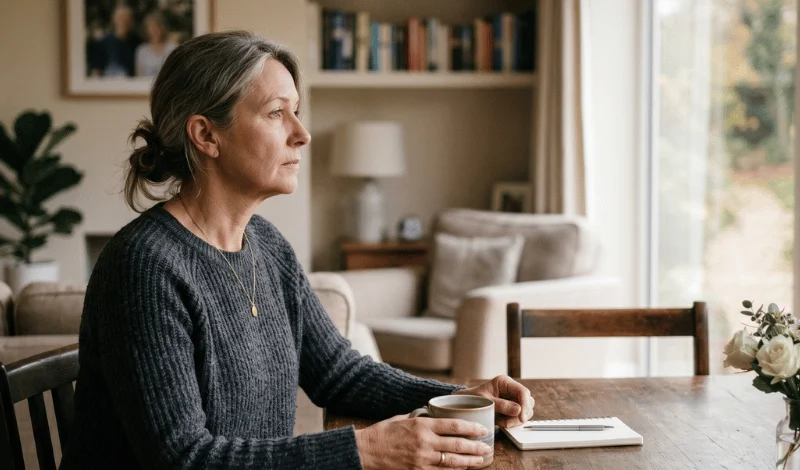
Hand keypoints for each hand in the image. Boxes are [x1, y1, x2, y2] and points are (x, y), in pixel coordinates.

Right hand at [354, 413, 492, 469]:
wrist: (366, 450)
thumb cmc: (383, 432)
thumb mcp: (403, 418)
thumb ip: (421, 418)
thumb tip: (435, 416)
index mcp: (422, 425)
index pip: (454, 425)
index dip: (472, 428)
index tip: (483, 429)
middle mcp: (425, 442)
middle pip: (457, 445)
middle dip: (476, 447)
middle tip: (488, 447)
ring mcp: (422, 459)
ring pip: (452, 462)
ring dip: (470, 461)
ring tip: (481, 460)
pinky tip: (463, 469)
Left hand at [454, 375, 534, 427]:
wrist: (464, 405)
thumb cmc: (472, 399)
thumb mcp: (484, 401)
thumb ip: (501, 405)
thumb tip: (518, 410)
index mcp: (504, 382)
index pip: (523, 392)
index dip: (525, 405)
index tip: (521, 417)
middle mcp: (511, 390)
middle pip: (528, 401)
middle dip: (521, 414)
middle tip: (507, 422)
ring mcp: (512, 399)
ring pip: (526, 411)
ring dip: (516, 420)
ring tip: (500, 422)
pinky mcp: (512, 409)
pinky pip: (519, 417)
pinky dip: (512, 422)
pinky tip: (500, 422)